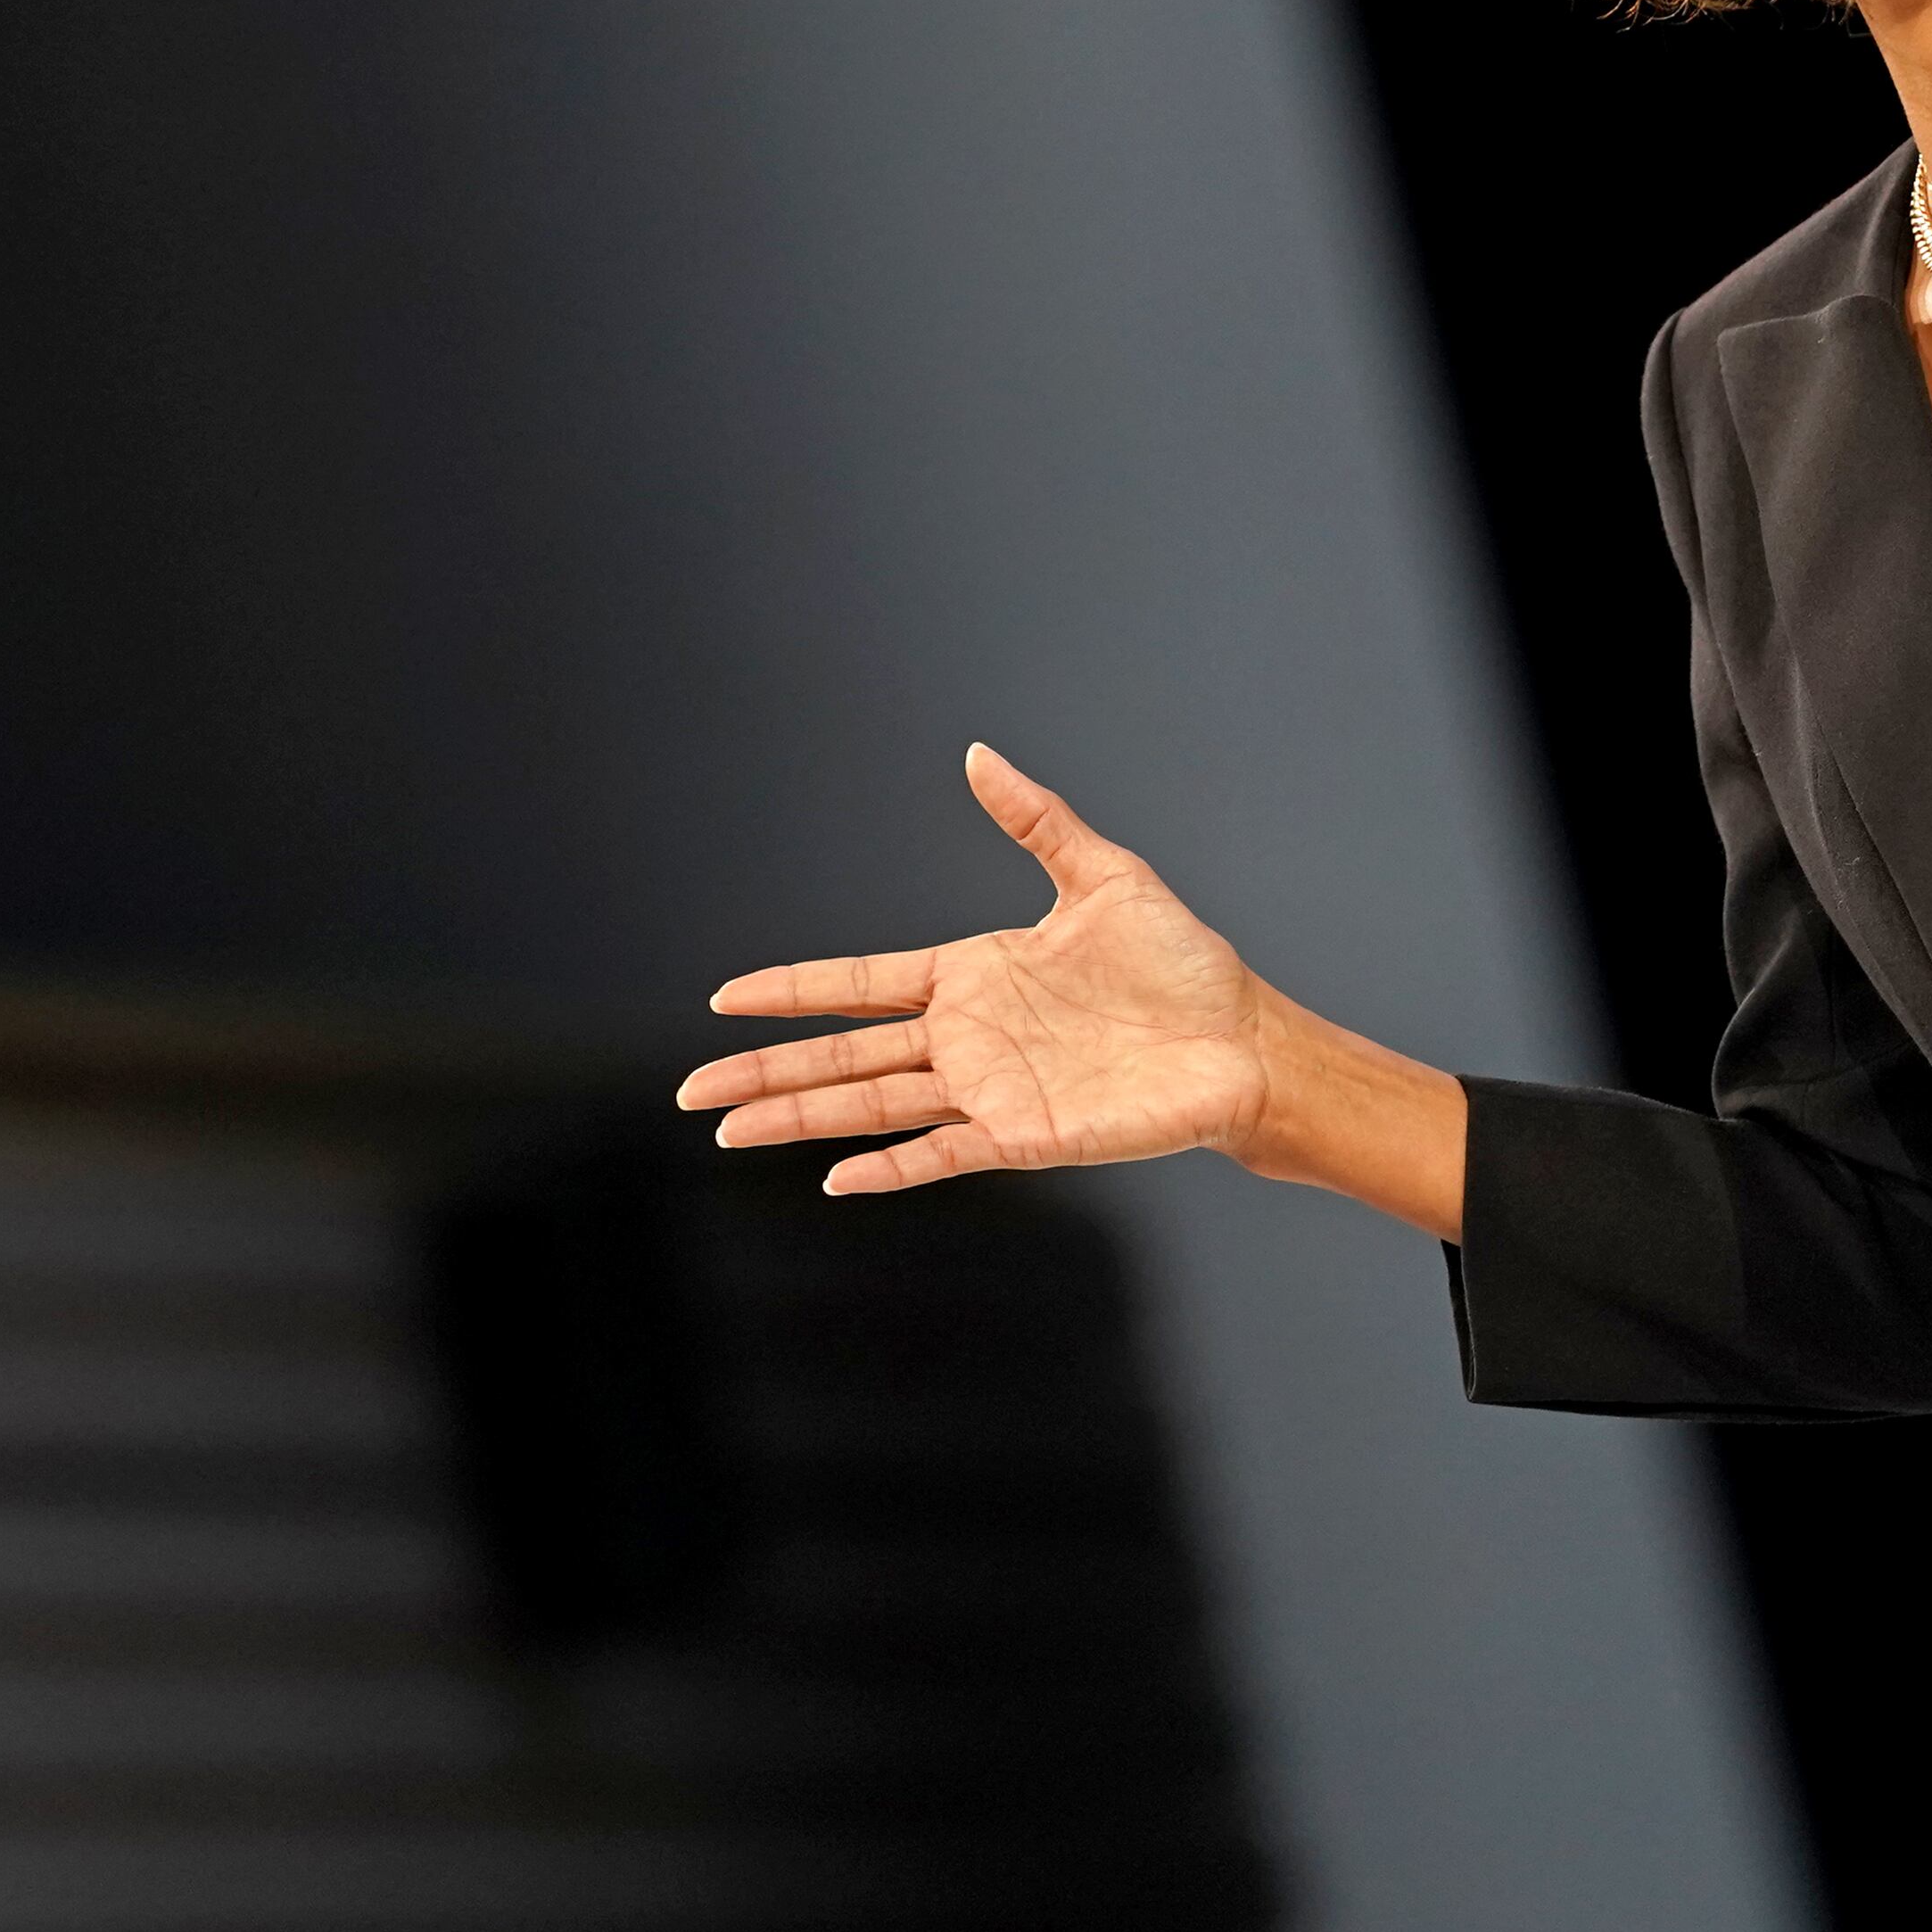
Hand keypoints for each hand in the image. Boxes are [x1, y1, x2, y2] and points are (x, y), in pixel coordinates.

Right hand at [678, 744, 1271, 1196]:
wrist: (1241, 1041)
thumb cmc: (1181, 963)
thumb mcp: (1102, 876)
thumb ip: (1034, 819)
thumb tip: (977, 752)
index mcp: (973, 974)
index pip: (860, 982)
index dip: (793, 989)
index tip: (724, 997)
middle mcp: (968, 1036)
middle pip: (844, 1053)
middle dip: (764, 1068)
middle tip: (690, 1088)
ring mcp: (990, 1090)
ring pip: (871, 1106)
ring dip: (800, 1117)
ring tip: (728, 1132)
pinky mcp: (1023, 1136)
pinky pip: (940, 1153)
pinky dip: (888, 1167)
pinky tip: (834, 1179)